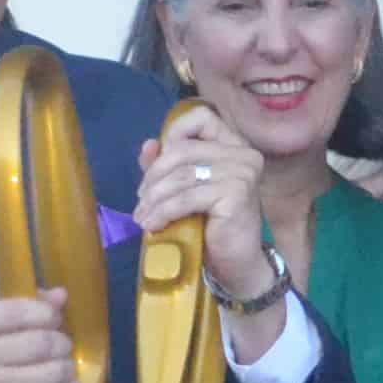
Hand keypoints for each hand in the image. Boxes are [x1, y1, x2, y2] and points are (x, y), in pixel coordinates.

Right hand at [0, 292, 82, 382]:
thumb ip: (25, 302)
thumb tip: (60, 294)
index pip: (15, 312)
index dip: (45, 312)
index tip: (54, 318)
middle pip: (40, 343)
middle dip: (61, 342)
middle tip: (63, 345)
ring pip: (52, 372)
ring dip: (67, 367)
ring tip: (65, 366)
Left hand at [134, 104, 279, 306]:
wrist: (237, 264)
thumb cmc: (214, 227)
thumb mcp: (187, 190)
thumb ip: (168, 166)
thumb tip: (147, 145)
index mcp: (234, 146)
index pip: (201, 118)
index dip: (173, 134)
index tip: (155, 165)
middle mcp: (243, 154)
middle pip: (182, 149)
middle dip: (154, 176)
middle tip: (140, 200)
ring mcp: (242, 172)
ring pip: (181, 175)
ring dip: (154, 198)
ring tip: (141, 217)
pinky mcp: (236, 194)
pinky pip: (187, 197)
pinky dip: (163, 211)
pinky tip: (153, 225)